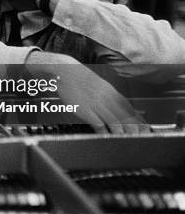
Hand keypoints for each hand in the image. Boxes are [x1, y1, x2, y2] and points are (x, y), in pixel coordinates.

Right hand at [27, 52, 149, 133]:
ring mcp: (97, 105)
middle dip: (135, 130)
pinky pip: (99, 124)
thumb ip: (112, 98)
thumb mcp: (102, 86)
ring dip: (121, 134)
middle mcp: (107, 99)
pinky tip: (107, 137)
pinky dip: (104, 132)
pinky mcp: (86, 110)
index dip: (140, 121)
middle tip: (139, 139)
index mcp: (113, 93)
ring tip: (125, 141)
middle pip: (126, 118)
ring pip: (115, 122)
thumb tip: (123, 109)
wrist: (67, 71)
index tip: (146, 130)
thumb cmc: (82, 79)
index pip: (131, 110)